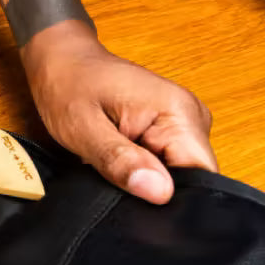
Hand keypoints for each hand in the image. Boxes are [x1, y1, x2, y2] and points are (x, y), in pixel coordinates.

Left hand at [21, 20, 216, 203]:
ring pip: (177, 177)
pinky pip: (166, 166)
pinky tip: (118, 163)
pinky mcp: (170, 132)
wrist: (63, 61)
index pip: (201, 176)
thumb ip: (119, 161)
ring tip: (112, 165)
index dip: (173, 200)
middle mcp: (190, 118)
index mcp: (178, 112)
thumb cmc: (68, 85)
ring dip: (145, 181)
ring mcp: (182, 125)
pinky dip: (142, 171)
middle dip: (154, 191)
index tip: (137, 202)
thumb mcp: (83, 128)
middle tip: (113, 179)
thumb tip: (160, 193)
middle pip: (191, 180)